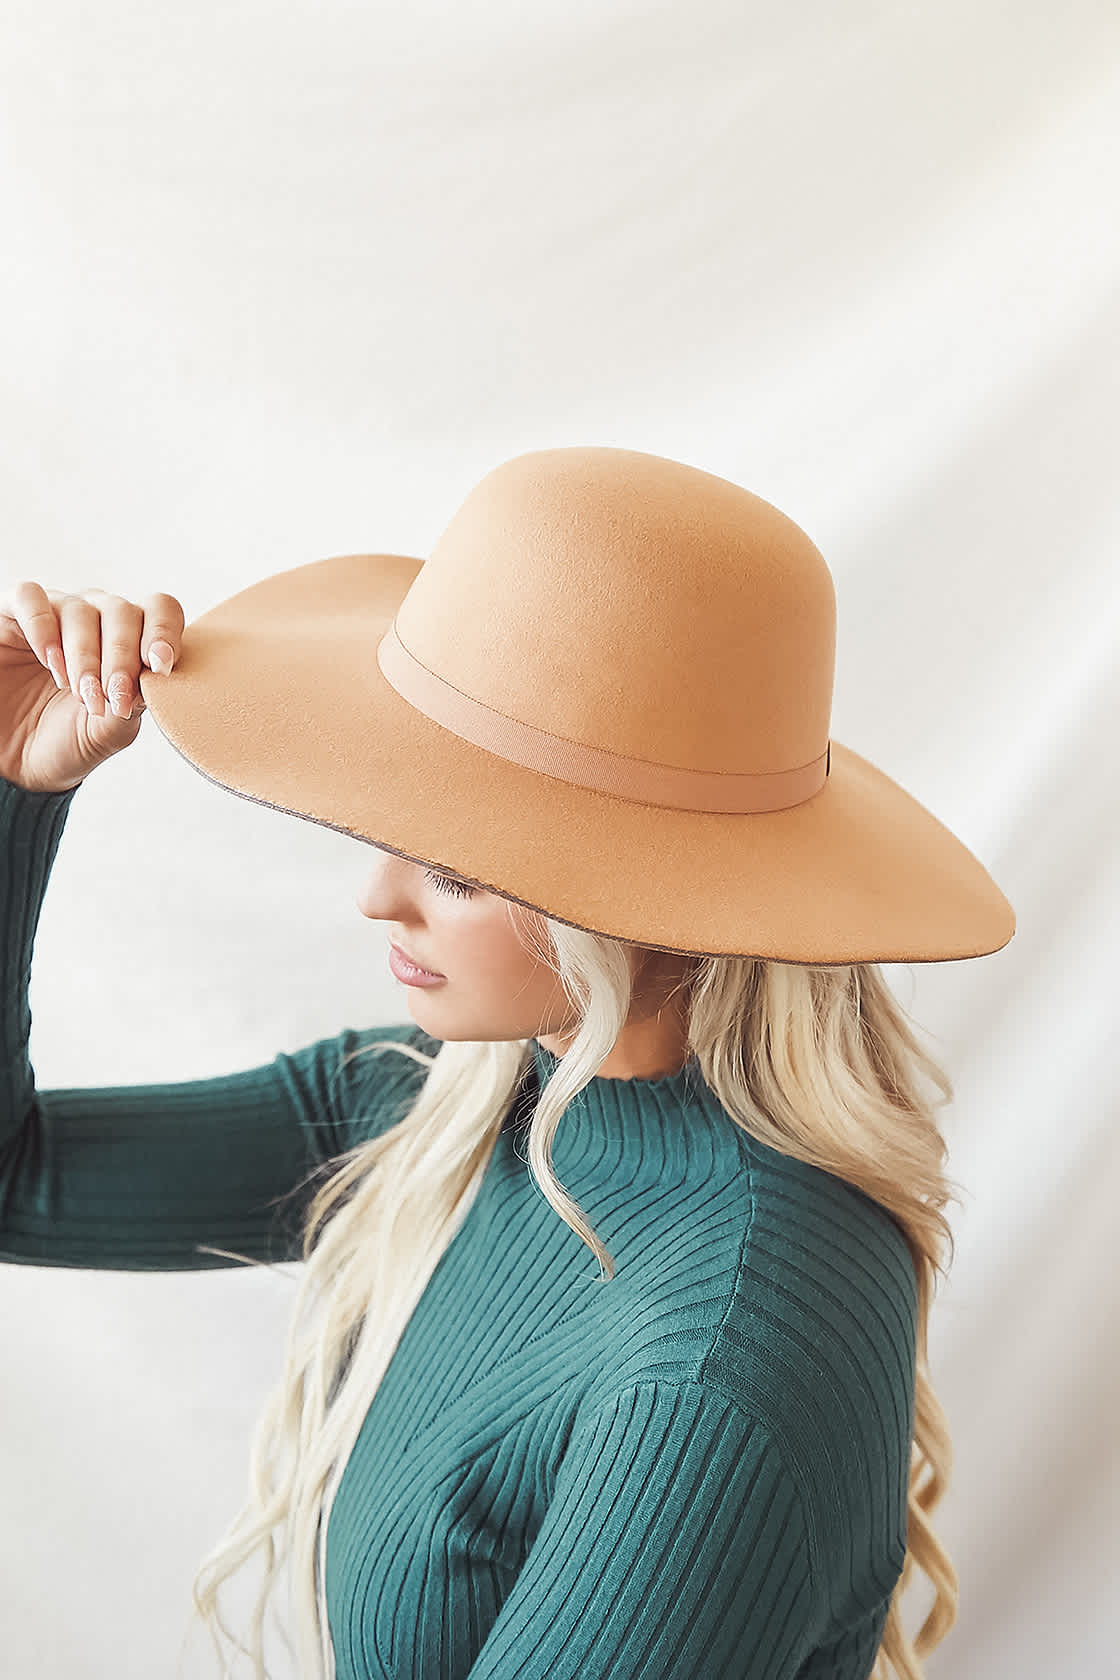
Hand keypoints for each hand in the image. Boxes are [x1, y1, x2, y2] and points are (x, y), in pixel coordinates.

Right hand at [0, 582, 184, 793]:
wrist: (15, 761)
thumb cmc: (66, 742)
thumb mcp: (105, 733)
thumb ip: (132, 706)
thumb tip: (153, 679)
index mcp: (131, 641)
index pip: (159, 610)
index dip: (164, 632)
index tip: (159, 667)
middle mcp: (96, 620)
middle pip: (122, 611)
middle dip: (122, 658)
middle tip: (114, 696)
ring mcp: (55, 614)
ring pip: (81, 609)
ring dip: (85, 654)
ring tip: (81, 693)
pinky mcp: (12, 615)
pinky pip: (30, 597)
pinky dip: (42, 627)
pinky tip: (50, 662)